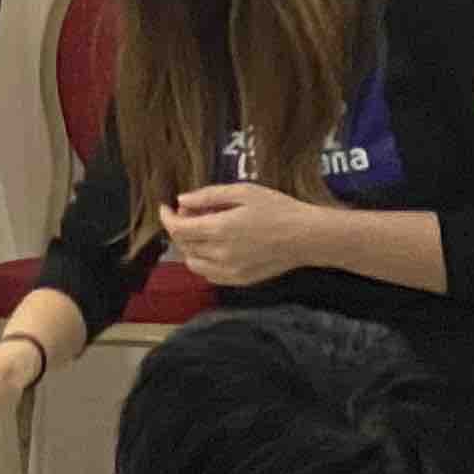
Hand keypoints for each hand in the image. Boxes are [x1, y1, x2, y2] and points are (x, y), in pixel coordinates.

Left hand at [163, 182, 325, 287]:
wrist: (307, 237)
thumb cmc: (278, 208)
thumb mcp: (243, 192)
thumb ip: (208, 196)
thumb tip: (181, 201)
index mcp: (219, 230)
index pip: (178, 228)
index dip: (166, 217)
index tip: (166, 206)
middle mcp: (220, 254)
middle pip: (183, 245)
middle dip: (179, 227)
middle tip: (191, 212)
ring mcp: (230, 271)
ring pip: (193, 263)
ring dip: (189, 246)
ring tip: (203, 230)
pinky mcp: (240, 281)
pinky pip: (209, 275)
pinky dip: (203, 262)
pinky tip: (214, 248)